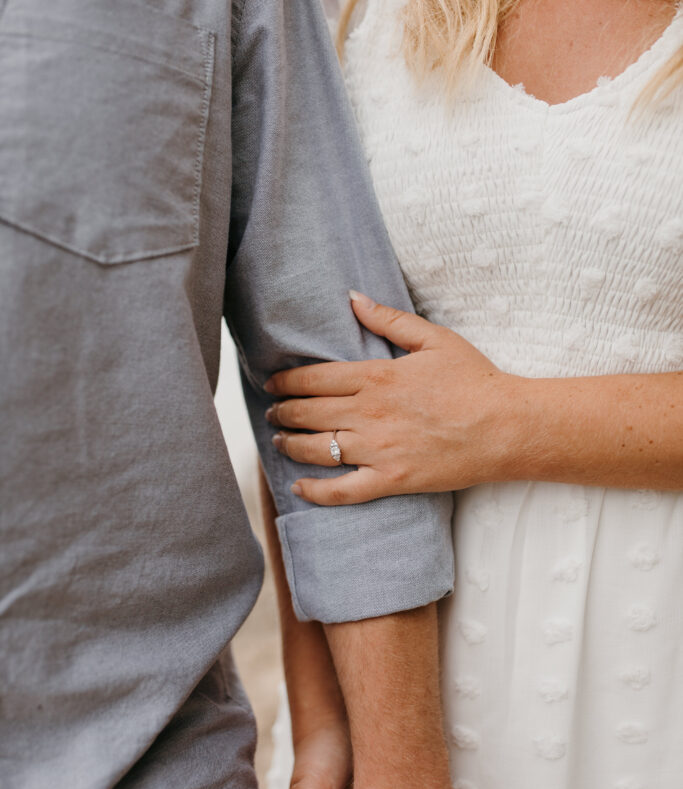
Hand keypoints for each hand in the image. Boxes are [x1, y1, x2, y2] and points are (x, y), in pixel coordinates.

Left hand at [266, 291, 520, 503]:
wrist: (506, 427)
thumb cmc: (475, 381)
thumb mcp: (433, 339)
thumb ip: (388, 319)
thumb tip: (352, 298)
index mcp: (376, 376)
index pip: (314, 379)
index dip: (286, 382)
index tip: (272, 383)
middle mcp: (368, 413)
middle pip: (308, 413)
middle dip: (282, 412)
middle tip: (271, 412)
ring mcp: (377, 450)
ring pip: (316, 449)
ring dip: (290, 445)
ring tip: (278, 442)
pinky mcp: (391, 480)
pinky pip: (342, 490)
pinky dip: (316, 491)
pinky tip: (299, 487)